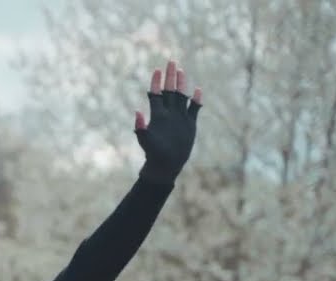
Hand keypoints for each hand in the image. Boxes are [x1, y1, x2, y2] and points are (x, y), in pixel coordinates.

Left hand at [134, 60, 202, 183]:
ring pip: (181, 96)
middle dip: (170, 76)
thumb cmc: (153, 153)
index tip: (157, 70)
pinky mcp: (189, 124)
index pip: (156, 94)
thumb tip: (137, 112)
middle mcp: (169, 113)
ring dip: (181, 84)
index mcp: (158, 115)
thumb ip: (141, 127)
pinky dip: (196, 100)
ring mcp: (179, 117)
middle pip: (169, 90)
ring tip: (181, 71)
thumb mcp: (146, 140)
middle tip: (171, 61)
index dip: (155, 82)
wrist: (166, 164)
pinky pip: (194, 109)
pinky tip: (198, 90)